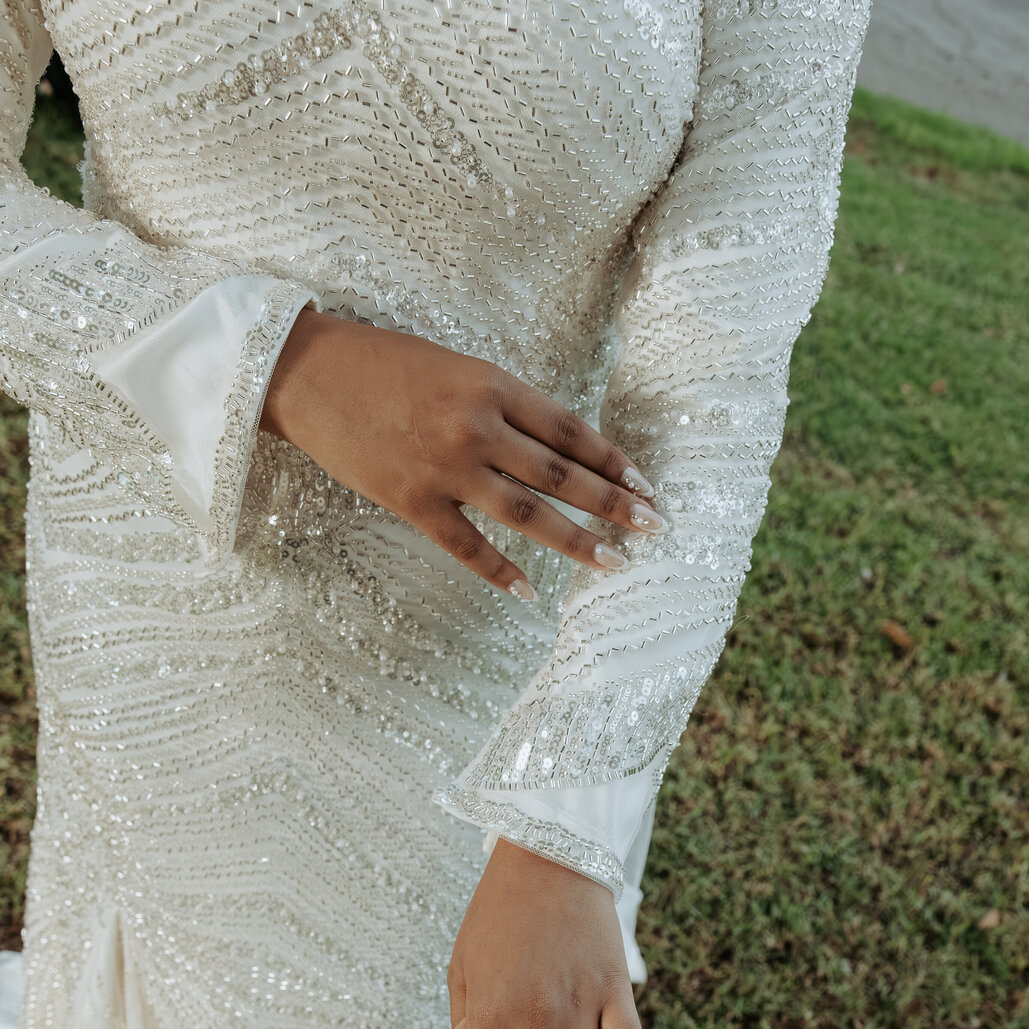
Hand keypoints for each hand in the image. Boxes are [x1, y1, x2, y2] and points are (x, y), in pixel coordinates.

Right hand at [260, 309, 663, 597]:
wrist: (302, 372)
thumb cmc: (379, 361)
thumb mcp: (453, 366)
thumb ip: (500, 403)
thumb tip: (553, 448)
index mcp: (491, 384)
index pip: (570, 430)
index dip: (613, 460)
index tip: (645, 484)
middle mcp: (476, 426)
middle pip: (562, 474)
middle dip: (613, 504)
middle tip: (653, 527)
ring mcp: (444, 468)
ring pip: (527, 513)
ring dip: (576, 542)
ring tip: (614, 562)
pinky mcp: (410, 501)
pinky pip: (467, 546)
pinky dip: (500, 572)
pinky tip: (530, 592)